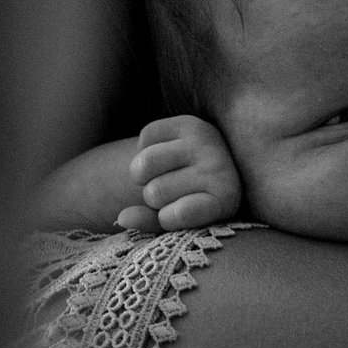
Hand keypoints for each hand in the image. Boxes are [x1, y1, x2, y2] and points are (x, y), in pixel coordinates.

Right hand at [120, 114, 241, 232]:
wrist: (217, 165)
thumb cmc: (193, 202)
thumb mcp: (179, 222)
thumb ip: (151, 225)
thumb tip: (122, 217)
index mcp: (225, 199)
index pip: (181, 213)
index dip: (166, 219)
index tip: (171, 216)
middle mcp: (219, 167)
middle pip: (155, 192)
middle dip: (152, 197)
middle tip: (168, 194)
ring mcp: (204, 141)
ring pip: (145, 163)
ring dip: (142, 174)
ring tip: (158, 176)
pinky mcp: (189, 122)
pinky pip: (146, 136)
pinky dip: (145, 148)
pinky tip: (163, 157)